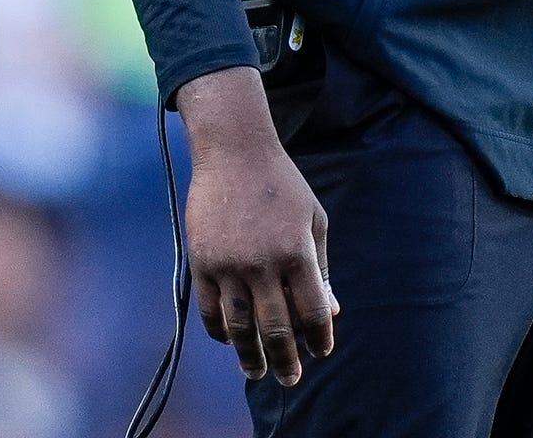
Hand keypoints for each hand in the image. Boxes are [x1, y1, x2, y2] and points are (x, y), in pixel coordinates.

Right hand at [176, 66, 337, 386]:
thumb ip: (321, 268)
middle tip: (290, 380)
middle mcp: (263, 263)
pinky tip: (230, 341)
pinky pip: (210, 310)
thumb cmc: (282, 185)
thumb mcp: (313, 220)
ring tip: (257, 372)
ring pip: (239, 327)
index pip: (313, 311)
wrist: (234, 152)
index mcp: (296, 251)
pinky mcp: (202, 262)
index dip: (320, 337)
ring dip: (249, 355)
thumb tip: (331, 311)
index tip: (321, 351)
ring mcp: (229, 264)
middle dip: (285, 360)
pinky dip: (220, 331)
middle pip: (276, 328)